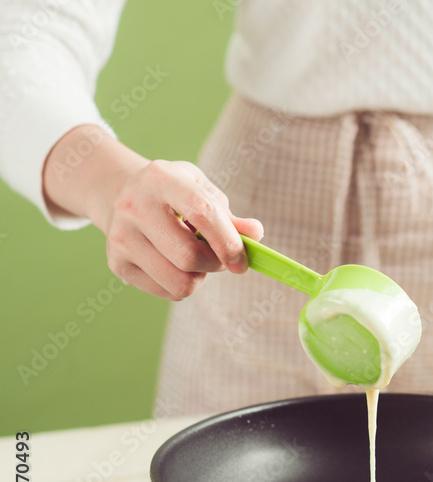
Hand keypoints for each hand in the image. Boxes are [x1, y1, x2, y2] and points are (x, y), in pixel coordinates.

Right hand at [43, 126, 262, 300]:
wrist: (122, 196)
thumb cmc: (175, 195)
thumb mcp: (203, 192)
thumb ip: (230, 216)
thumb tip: (256, 233)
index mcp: (162, 179)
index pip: (201, 212)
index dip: (227, 241)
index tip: (242, 261)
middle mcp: (134, 206)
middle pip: (188, 256)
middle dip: (215, 265)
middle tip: (221, 258)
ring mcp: (121, 236)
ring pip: (179, 282)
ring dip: (200, 278)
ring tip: (196, 259)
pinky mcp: (117, 263)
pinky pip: (168, 292)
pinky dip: (183, 285)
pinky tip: (175, 264)